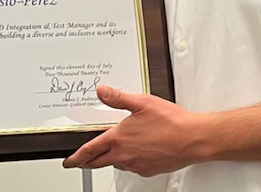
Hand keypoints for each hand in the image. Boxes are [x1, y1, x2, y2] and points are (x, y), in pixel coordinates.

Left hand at [63, 85, 209, 176]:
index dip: (76, 157)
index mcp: (119, 138)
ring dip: (111, 159)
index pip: (90, 150)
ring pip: (117, 164)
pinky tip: (137, 151)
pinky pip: (133, 167)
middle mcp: (125, 155)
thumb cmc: (171, 122)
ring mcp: (137, 165)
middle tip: (80, 163)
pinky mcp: (149, 169)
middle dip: (87, 163)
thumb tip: (102, 91)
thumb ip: (118, 98)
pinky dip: (129, 161)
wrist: (192, 138)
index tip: (69, 162)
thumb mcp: (141, 102)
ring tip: (113, 151)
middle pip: (99, 163)